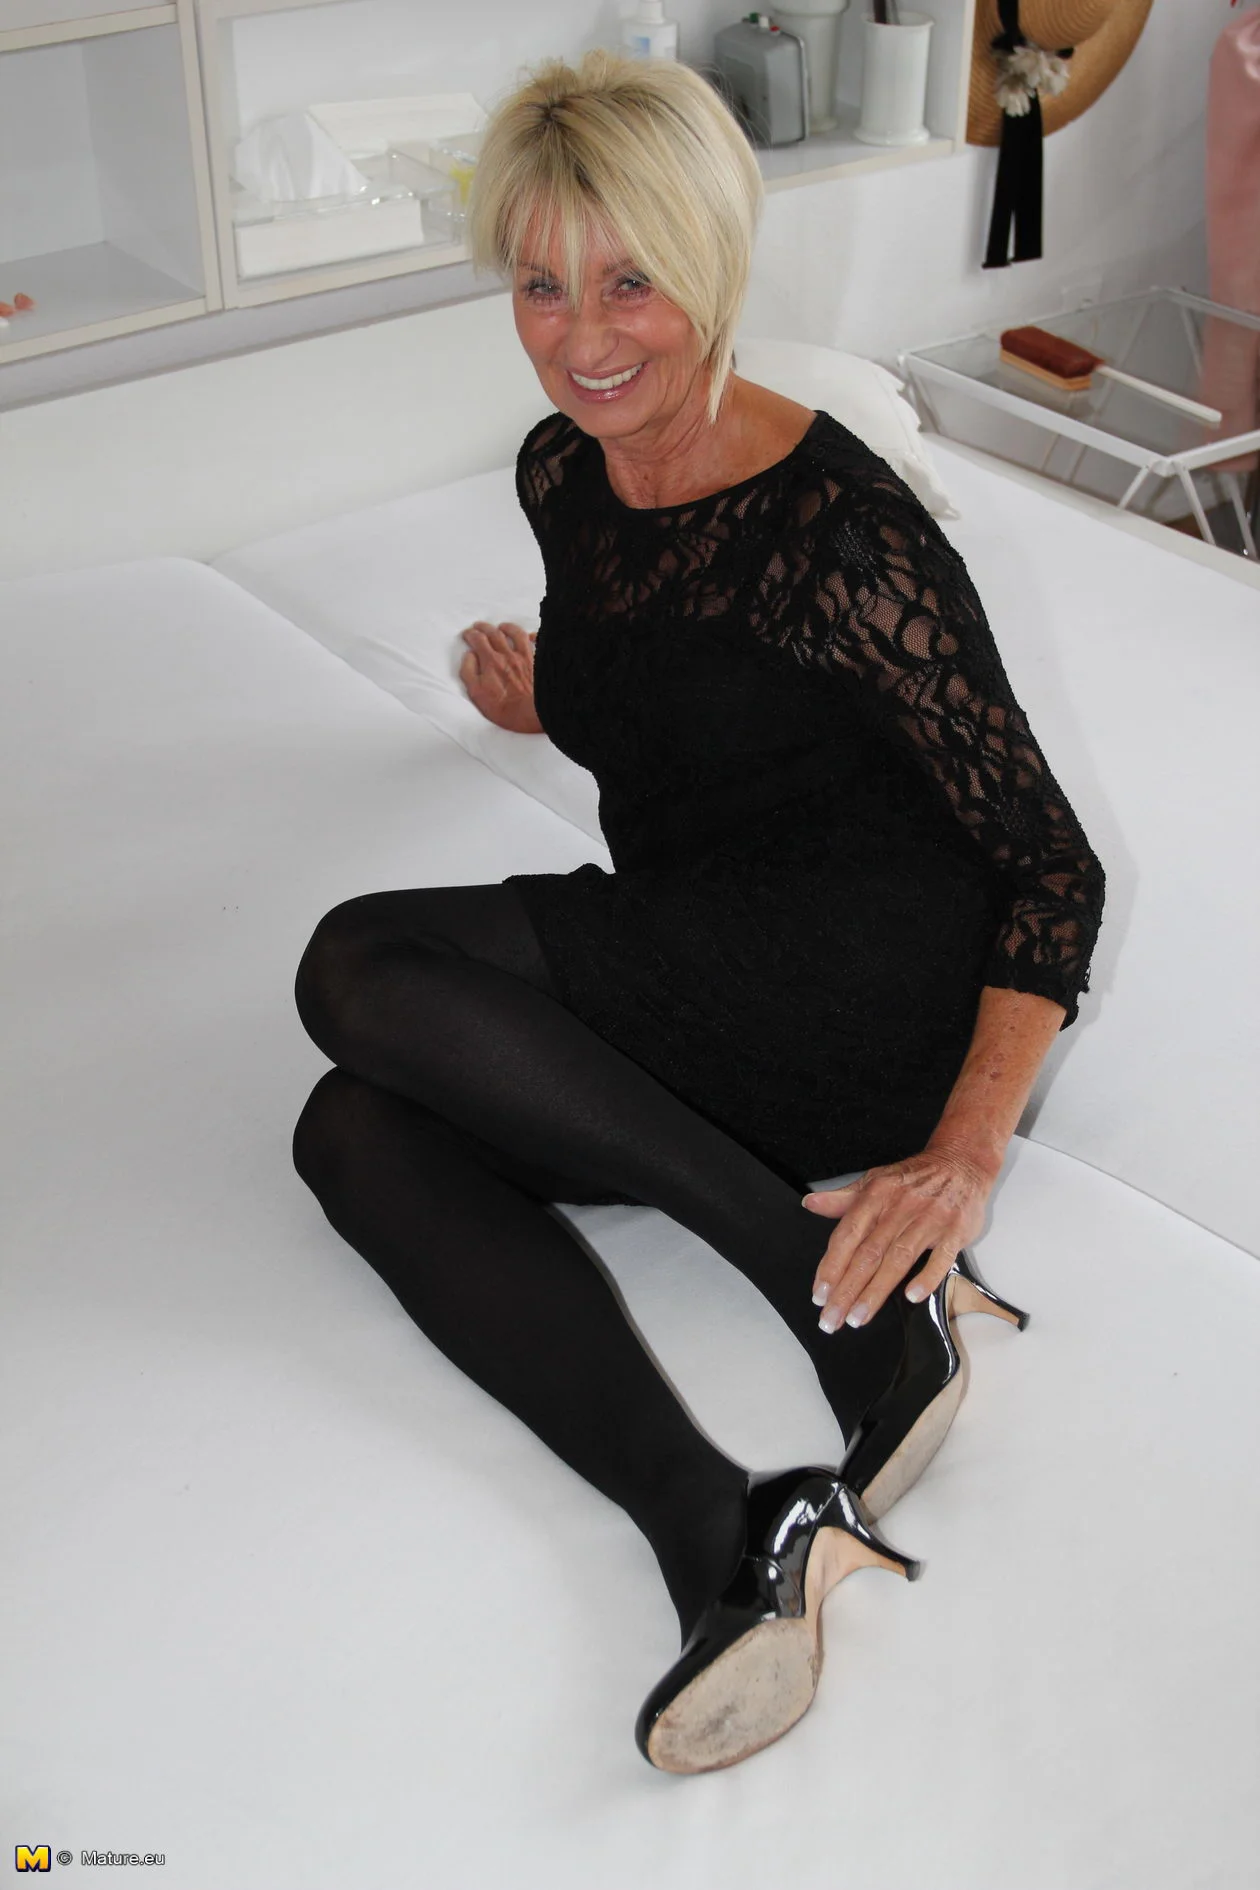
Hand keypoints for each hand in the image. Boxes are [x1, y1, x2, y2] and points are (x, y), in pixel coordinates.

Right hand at [459, 620, 542, 732]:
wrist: (531, 713)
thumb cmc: (504, 707)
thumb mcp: (476, 693)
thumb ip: (469, 672)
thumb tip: (469, 656)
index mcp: (490, 661)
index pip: (478, 640)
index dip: (471, 635)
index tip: (468, 635)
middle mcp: (507, 655)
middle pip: (494, 633)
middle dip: (484, 627)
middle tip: (478, 626)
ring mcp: (524, 657)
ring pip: (516, 633)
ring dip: (507, 627)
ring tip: (501, 627)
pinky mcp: (536, 663)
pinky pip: (536, 643)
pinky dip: (533, 637)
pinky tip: (531, 636)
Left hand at [803, 1148, 996, 1331]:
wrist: (961, 1163)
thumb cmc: (915, 1178)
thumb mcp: (875, 1181)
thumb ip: (843, 1199)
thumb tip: (811, 1203)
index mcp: (877, 1195)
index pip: (848, 1235)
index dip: (832, 1266)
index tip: (819, 1294)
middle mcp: (900, 1207)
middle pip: (868, 1254)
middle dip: (847, 1289)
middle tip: (832, 1318)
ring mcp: (929, 1219)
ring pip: (898, 1259)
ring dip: (876, 1291)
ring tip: (858, 1317)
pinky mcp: (955, 1231)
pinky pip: (941, 1258)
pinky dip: (927, 1277)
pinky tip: (912, 1297)